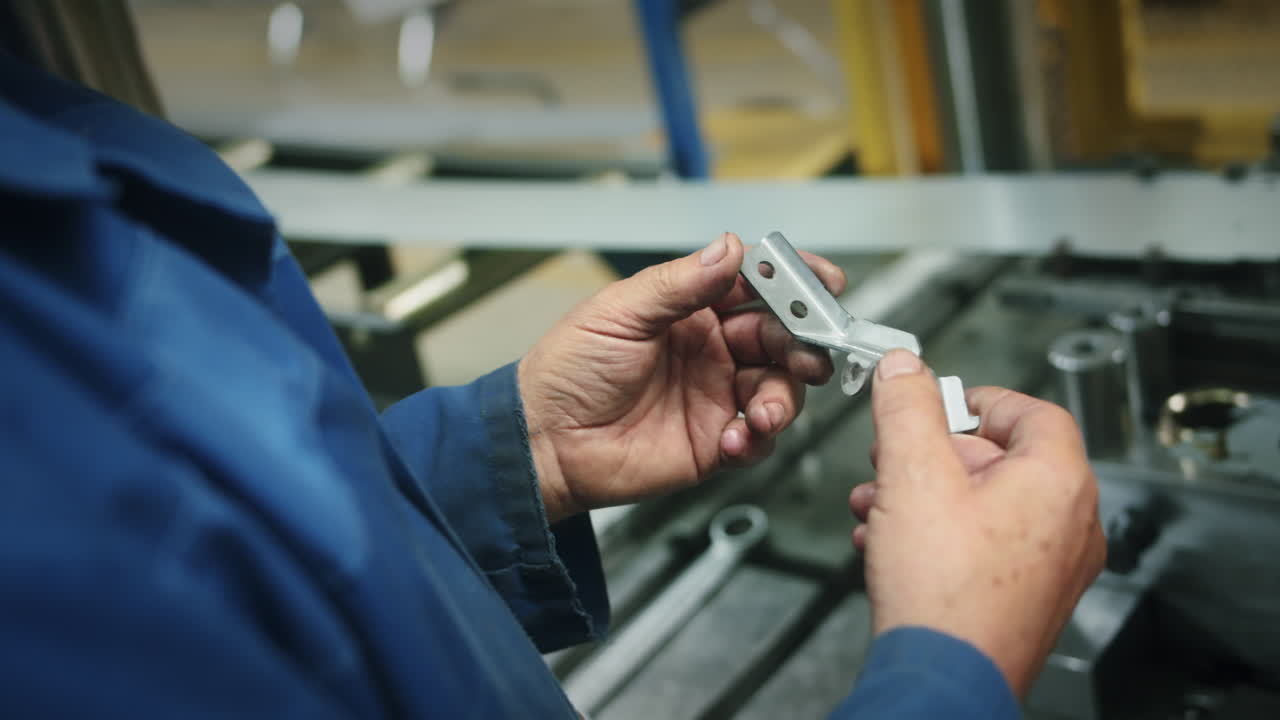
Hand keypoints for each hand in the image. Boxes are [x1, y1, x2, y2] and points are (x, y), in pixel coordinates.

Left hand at [519, 232, 845, 522]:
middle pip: (782, 337)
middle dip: (804, 342)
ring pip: (781, 388)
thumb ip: (679, 284)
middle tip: (808, 352)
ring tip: (762, 410)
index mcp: (692, 310)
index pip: (756, 286)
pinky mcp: (715, 442)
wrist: (545, 442)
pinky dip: (757, 438)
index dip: (794, 281)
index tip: (823, 281)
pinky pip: (759, 438)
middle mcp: (713, 350)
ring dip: (784, 396)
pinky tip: (732, 437)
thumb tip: (730, 249)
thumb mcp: (619, 313)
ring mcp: (717, 396)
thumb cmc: (567, 371)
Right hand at [848, 350, 1104, 696]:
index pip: (1033, 412)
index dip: (978, 400)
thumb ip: (906, 408)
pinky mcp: (1026, 600)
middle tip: (893, 456)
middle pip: (1001, 460)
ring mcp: (1052, 568)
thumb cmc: (945, 592)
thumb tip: (904, 367)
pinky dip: (938, 534)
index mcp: (1059, 483)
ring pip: (986, 506)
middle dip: (932, 455)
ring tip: (879, 503)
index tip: (939, 401)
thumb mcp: (911, 473)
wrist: (945, 678)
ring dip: (925, 496)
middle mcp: (1070, 525)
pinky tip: (890, 544)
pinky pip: (985, 547)